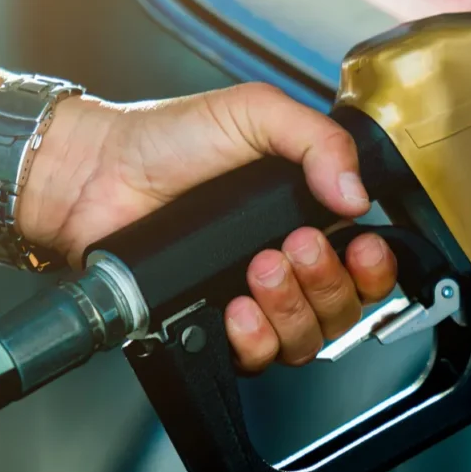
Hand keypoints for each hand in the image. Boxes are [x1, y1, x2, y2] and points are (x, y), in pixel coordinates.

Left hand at [15, 83, 397, 372]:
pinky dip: (256, 338)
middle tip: (294, 246)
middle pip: (343, 306)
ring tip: (259, 268)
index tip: (360, 247)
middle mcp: (284, 259)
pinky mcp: (212, 323)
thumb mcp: (255, 113)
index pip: (363, 261)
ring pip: (308, 338)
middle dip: (327, 281)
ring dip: (293, 307)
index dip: (373, 266)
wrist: (97, 174)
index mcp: (303, 211)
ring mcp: (250, 295)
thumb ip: (318, 140)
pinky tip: (237, 308)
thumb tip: (357, 194)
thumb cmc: (167, 139)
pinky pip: (258, 358)